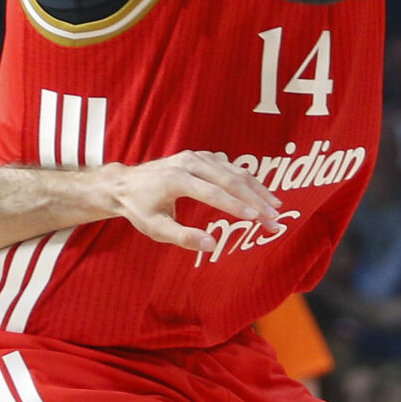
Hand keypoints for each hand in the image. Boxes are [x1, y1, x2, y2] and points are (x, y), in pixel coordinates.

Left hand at [108, 150, 282, 250]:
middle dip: (255, 199)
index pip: (214, 192)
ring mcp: (195, 156)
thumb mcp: (155, 229)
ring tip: (275, 206)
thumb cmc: (140, 209)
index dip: (237, 206)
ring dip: (256, 188)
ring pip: (233, 170)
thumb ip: (183, 237)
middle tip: (275, 217)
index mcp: (176, 179)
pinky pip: (228, 166)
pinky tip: (260, 192)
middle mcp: (188, 162)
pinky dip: (247, 179)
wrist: (125, 184)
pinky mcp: (200, 156)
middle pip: (229, 178)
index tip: (258, 219)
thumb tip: (212, 245)